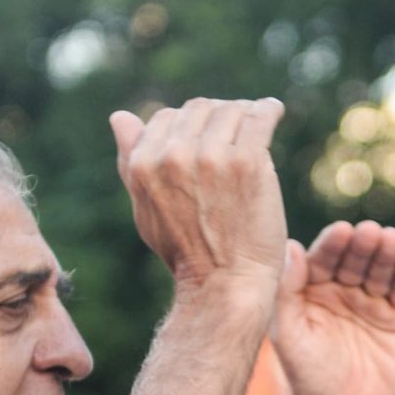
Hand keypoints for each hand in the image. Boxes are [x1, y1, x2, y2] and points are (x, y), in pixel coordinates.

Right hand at [110, 98, 288, 292]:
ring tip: (258, 118)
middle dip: (219, 115)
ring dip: (245, 112)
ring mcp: (212, 156)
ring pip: (231, 111)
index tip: (211, 131)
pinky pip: (260, 118)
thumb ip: (132, 160)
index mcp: (144, 163)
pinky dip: (269, 109)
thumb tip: (120, 116)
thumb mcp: (145, 207)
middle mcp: (173, 155)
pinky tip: (274, 111)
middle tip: (239, 124)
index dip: (190, 122)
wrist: (224, 284)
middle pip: (200, 110)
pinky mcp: (247, 162)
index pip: (167, 118)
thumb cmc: (186, 253)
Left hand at [269, 221, 394, 394]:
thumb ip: (285, 291)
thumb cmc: (306, 374)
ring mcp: (372, 303)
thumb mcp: (286, 332)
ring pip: (381, 271)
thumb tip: (292, 246)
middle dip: (363, 245)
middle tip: (370, 232)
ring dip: (387, 254)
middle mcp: (344, 290)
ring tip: (391, 239)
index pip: (324, 259)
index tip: (341, 231)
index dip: (333, 245)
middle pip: (356, 260)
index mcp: (313, 289)